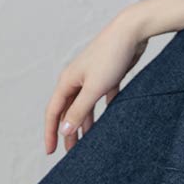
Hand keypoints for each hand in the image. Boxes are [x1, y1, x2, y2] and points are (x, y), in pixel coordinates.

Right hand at [44, 9, 149, 154]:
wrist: (132, 31)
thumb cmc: (111, 56)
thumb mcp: (94, 88)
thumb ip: (79, 110)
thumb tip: (65, 130)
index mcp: (68, 81)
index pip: (54, 112)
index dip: (51, 132)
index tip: (51, 151)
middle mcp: (77, 79)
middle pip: (69, 110)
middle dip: (69, 131)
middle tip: (72, 152)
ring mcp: (93, 77)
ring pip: (86, 105)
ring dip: (86, 123)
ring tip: (89, 141)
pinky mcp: (110, 75)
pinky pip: (104, 97)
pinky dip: (104, 110)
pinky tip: (108, 121)